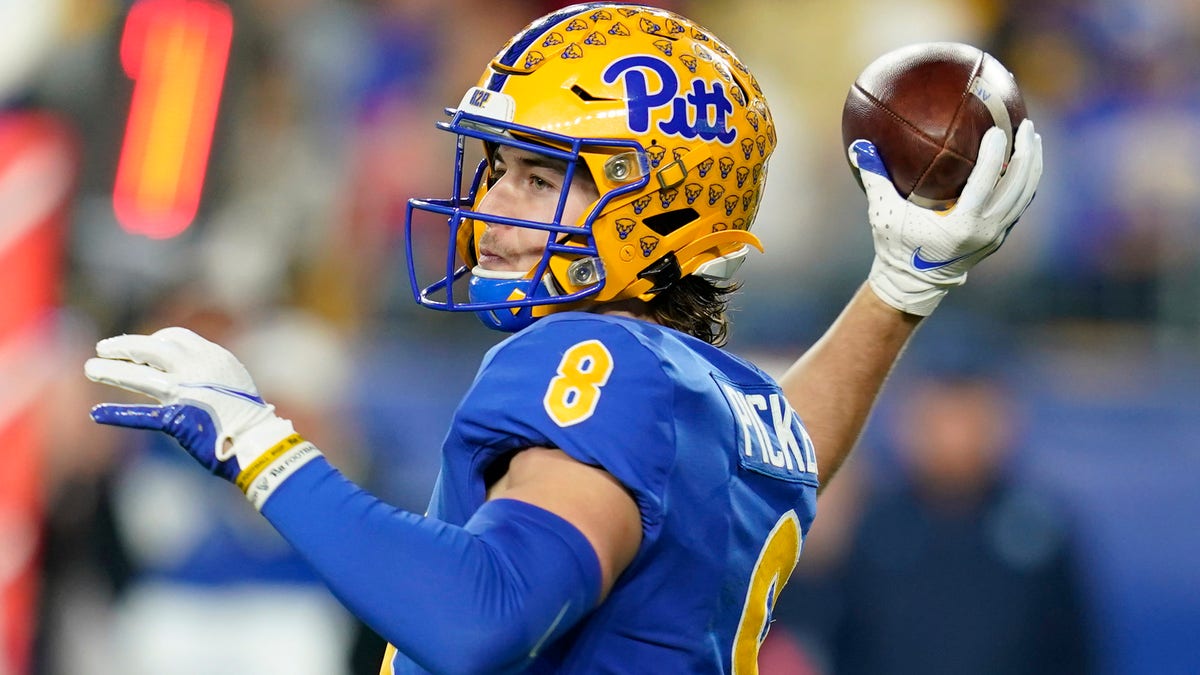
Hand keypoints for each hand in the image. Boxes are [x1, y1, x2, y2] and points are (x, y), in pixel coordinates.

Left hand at [85, 327, 318, 506]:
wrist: (260, 441)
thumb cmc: (247, 416)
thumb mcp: (232, 381)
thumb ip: (206, 372)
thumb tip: (180, 372)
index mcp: (214, 356)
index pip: (175, 336)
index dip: (152, 340)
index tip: (139, 349)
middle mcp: (199, 368)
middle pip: (152, 347)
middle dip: (125, 346)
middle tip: (104, 348)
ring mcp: (188, 393)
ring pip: (141, 375)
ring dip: (112, 371)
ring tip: (90, 368)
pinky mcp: (179, 419)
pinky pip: (144, 414)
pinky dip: (119, 414)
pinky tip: (98, 412)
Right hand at [849, 118, 1042, 315]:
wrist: (913, 283)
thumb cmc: (896, 247)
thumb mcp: (883, 214)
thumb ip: (874, 179)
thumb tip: (859, 147)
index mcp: (962, 224)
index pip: (987, 182)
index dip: (995, 154)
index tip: (997, 130)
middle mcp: (985, 230)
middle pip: (1017, 186)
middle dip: (1026, 154)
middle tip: (1025, 125)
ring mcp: (996, 235)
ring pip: (1024, 195)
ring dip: (1032, 166)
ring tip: (1032, 138)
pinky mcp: (998, 237)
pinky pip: (1019, 204)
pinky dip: (1025, 182)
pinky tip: (1025, 163)